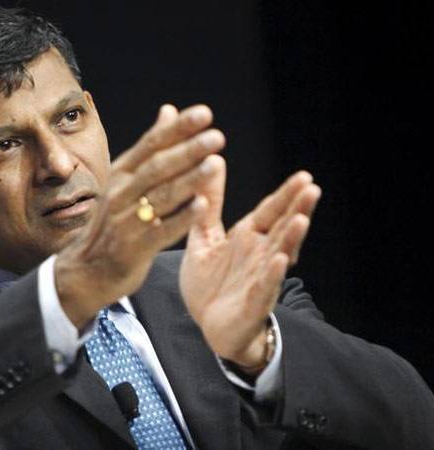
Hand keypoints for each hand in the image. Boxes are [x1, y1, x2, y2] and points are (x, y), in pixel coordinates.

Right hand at [55, 104, 225, 328]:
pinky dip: (183, 218)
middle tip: (216, 136)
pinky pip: (162, 230)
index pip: (151, 144)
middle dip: (188, 150)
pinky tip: (202, 205)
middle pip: (158, 168)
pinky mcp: (134, 248)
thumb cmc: (113, 221)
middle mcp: (120, 194)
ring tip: (215, 164)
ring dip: (190, 180)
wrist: (86, 268)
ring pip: (162, 196)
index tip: (204, 114)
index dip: (178, 128)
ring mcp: (126, 221)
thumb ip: (150, 149)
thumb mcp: (125, 180)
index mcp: (120, 174)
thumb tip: (169, 111)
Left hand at [179, 158, 320, 369]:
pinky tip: (280, 260)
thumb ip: (209, 203)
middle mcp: (259, 254)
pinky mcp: (252, 302)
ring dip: (290, 238)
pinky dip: (272, 274)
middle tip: (311, 187)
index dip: (286, 195)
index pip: (270, 212)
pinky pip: (264, 286)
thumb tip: (213, 161)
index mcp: (248, 237)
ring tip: (301, 219)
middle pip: (281, 228)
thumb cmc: (209, 283)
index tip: (304, 176)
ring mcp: (259, 278)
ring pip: (279, 254)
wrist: (208, 327)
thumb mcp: (203, 237)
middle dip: (296, 209)